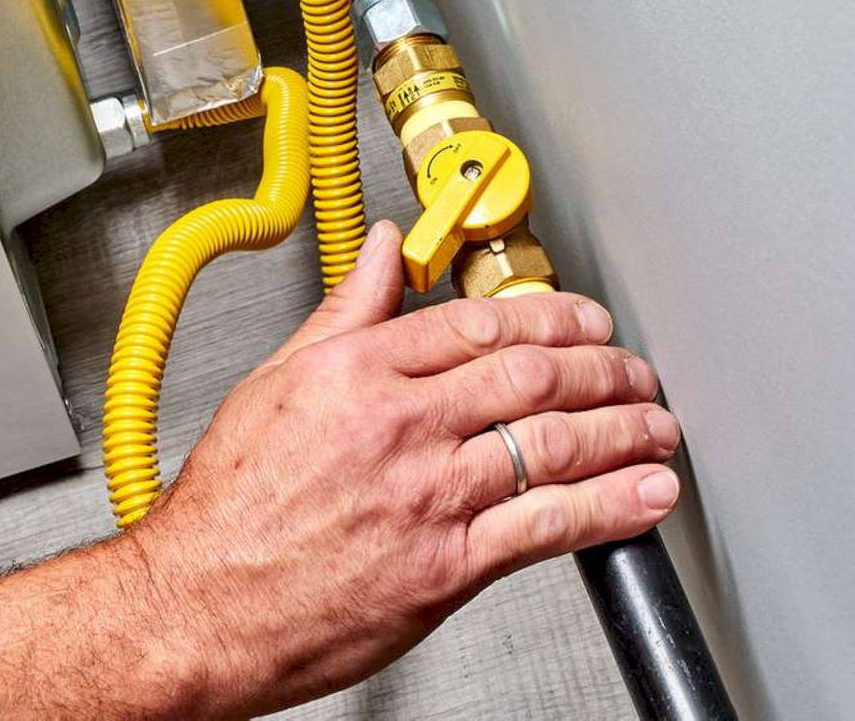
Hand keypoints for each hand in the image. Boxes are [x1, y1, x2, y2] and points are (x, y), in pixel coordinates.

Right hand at [129, 219, 681, 716]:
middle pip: (530, 375)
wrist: (198, 604)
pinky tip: (643, 494)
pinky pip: (548, 525)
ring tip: (655, 424)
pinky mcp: (446, 565)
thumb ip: (343, 312)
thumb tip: (381, 250)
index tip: (582, 322)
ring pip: (552, 443)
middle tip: (632, 369)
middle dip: (600, 366)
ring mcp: (428, 495)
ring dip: (621, 428)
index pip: (477, 323)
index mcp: (357, 371)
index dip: (548, 316)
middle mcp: (400, 425)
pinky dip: (609, 506)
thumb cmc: (227, 508)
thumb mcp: (273, 382)